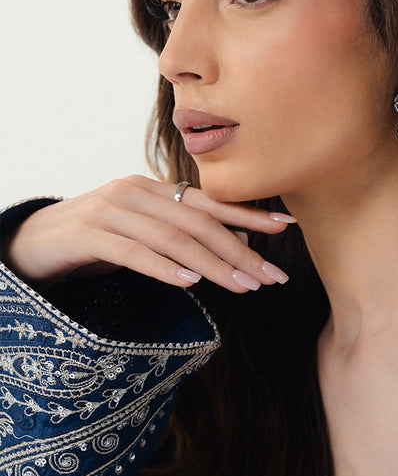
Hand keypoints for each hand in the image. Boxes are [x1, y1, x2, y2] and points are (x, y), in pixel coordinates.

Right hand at [3, 175, 295, 292]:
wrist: (33, 243)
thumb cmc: (98, 241)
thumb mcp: (145, 235)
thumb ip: (184, 235)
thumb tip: (239, 243)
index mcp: (153, 190)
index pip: (209, 202)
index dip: (249, 214)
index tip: (286, 229)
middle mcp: (135, 193)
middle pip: (198, 222)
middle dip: (240, 250)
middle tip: (273, 276)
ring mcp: (110, 211)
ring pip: (172, 238)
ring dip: (213, 264)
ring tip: (244, 286)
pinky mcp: (87, 234)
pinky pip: (132, 252)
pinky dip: (163, 267)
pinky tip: (190, 283)